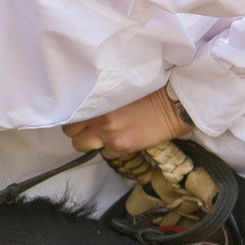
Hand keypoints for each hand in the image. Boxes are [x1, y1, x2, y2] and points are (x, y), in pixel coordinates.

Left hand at [62, 86, 189, 154]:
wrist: (173, 106)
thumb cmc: (150, 94)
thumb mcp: (119, 91)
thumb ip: (100, 100)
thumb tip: (87, 111)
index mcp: (98, 99)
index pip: (70, 114)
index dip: (75, 118)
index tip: (83, 118)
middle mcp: (99, 117)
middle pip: (70, 132)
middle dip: (79, 131)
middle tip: (91, 128)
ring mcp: (108, 133)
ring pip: (82, 145)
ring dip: (91, 142)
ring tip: (104, 136)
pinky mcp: (121, 146)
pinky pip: (104, 153)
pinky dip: (111, 149)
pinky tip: (122, 140)